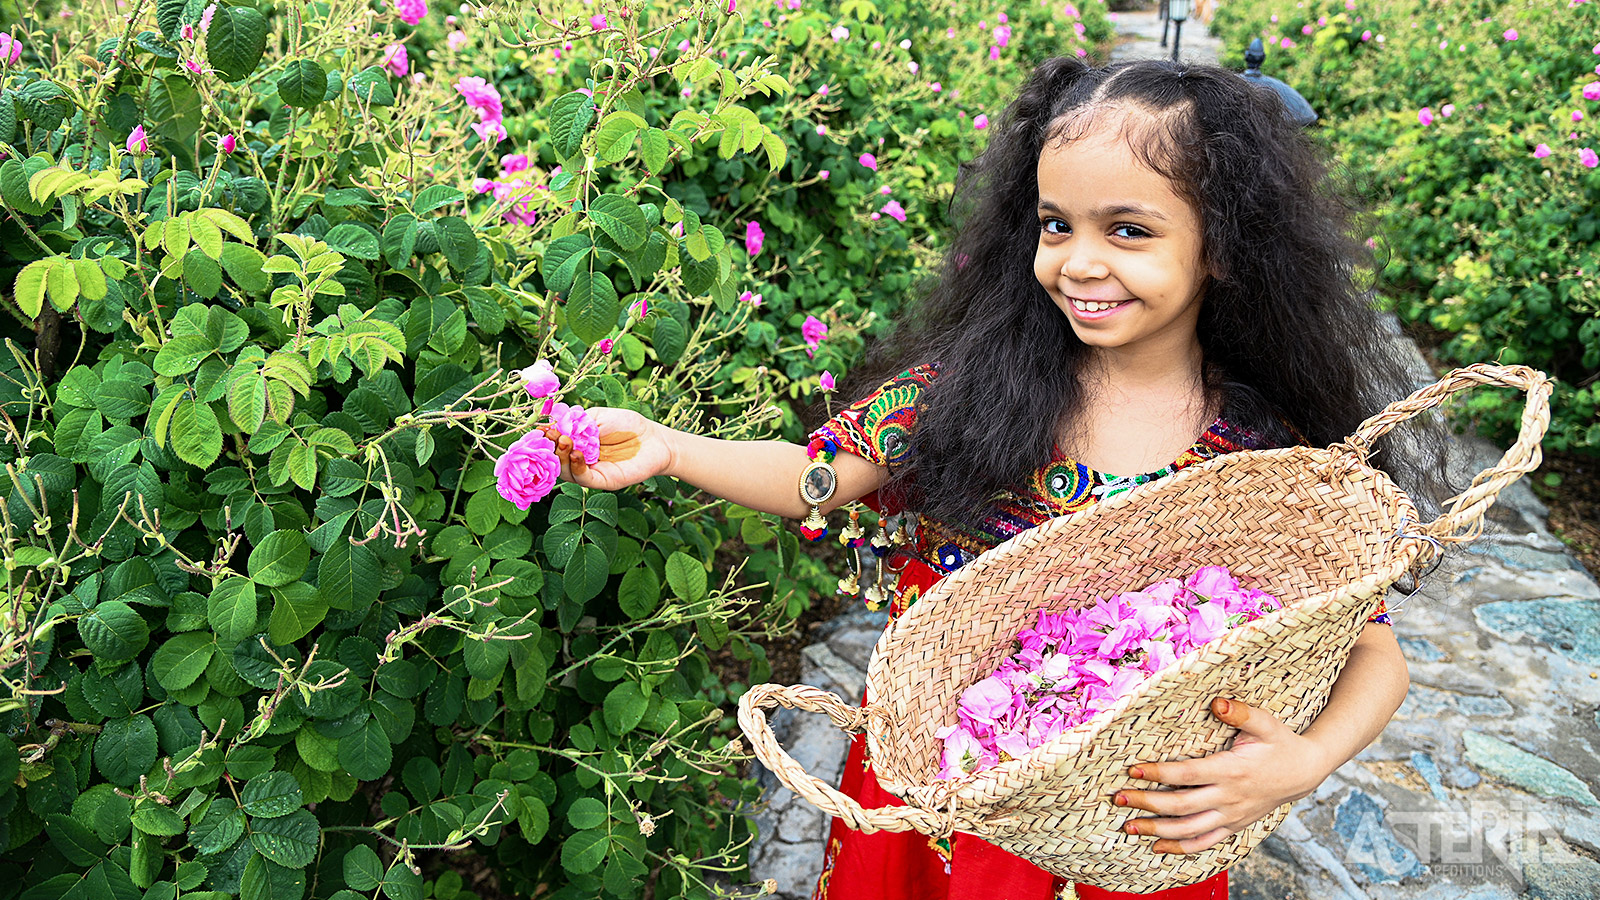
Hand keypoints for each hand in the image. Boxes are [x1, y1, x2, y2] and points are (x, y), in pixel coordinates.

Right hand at [554, 406, 673, 491]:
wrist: (656, 440)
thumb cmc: (629, 426)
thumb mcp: (599, 417)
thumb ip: (578, 421)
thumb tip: (553, 423)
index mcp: (578, 443)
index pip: (555, 443)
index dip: (546, 437)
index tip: (539, 428)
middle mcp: (580, 459)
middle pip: (555, 460)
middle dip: (549, 448)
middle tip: (550, 435)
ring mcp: (591, 472)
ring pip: (565, 472)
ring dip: (560, 457)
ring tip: (563, 441)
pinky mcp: (603, 481)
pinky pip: (583, 478)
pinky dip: (576, 467)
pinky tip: (577, 454)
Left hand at [1113, 697, 1329, 854]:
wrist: (1304, 772)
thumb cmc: (1280, 743)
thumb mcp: (1265, 723)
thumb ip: (1241, 712)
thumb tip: (1217, 702)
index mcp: (1232, 770)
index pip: (1188, 774)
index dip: (1159, 773)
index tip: (1133, 770)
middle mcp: (1229, 797)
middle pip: (1181, 805)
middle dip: (1147, 803)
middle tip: (1118, 798)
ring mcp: (1231, 815)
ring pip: (1189, 829)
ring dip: (1156, 829)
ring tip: (1128, 825)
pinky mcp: (1234, 826)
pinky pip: (1205, 842)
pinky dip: (1180, 847)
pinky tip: (1157, 845)